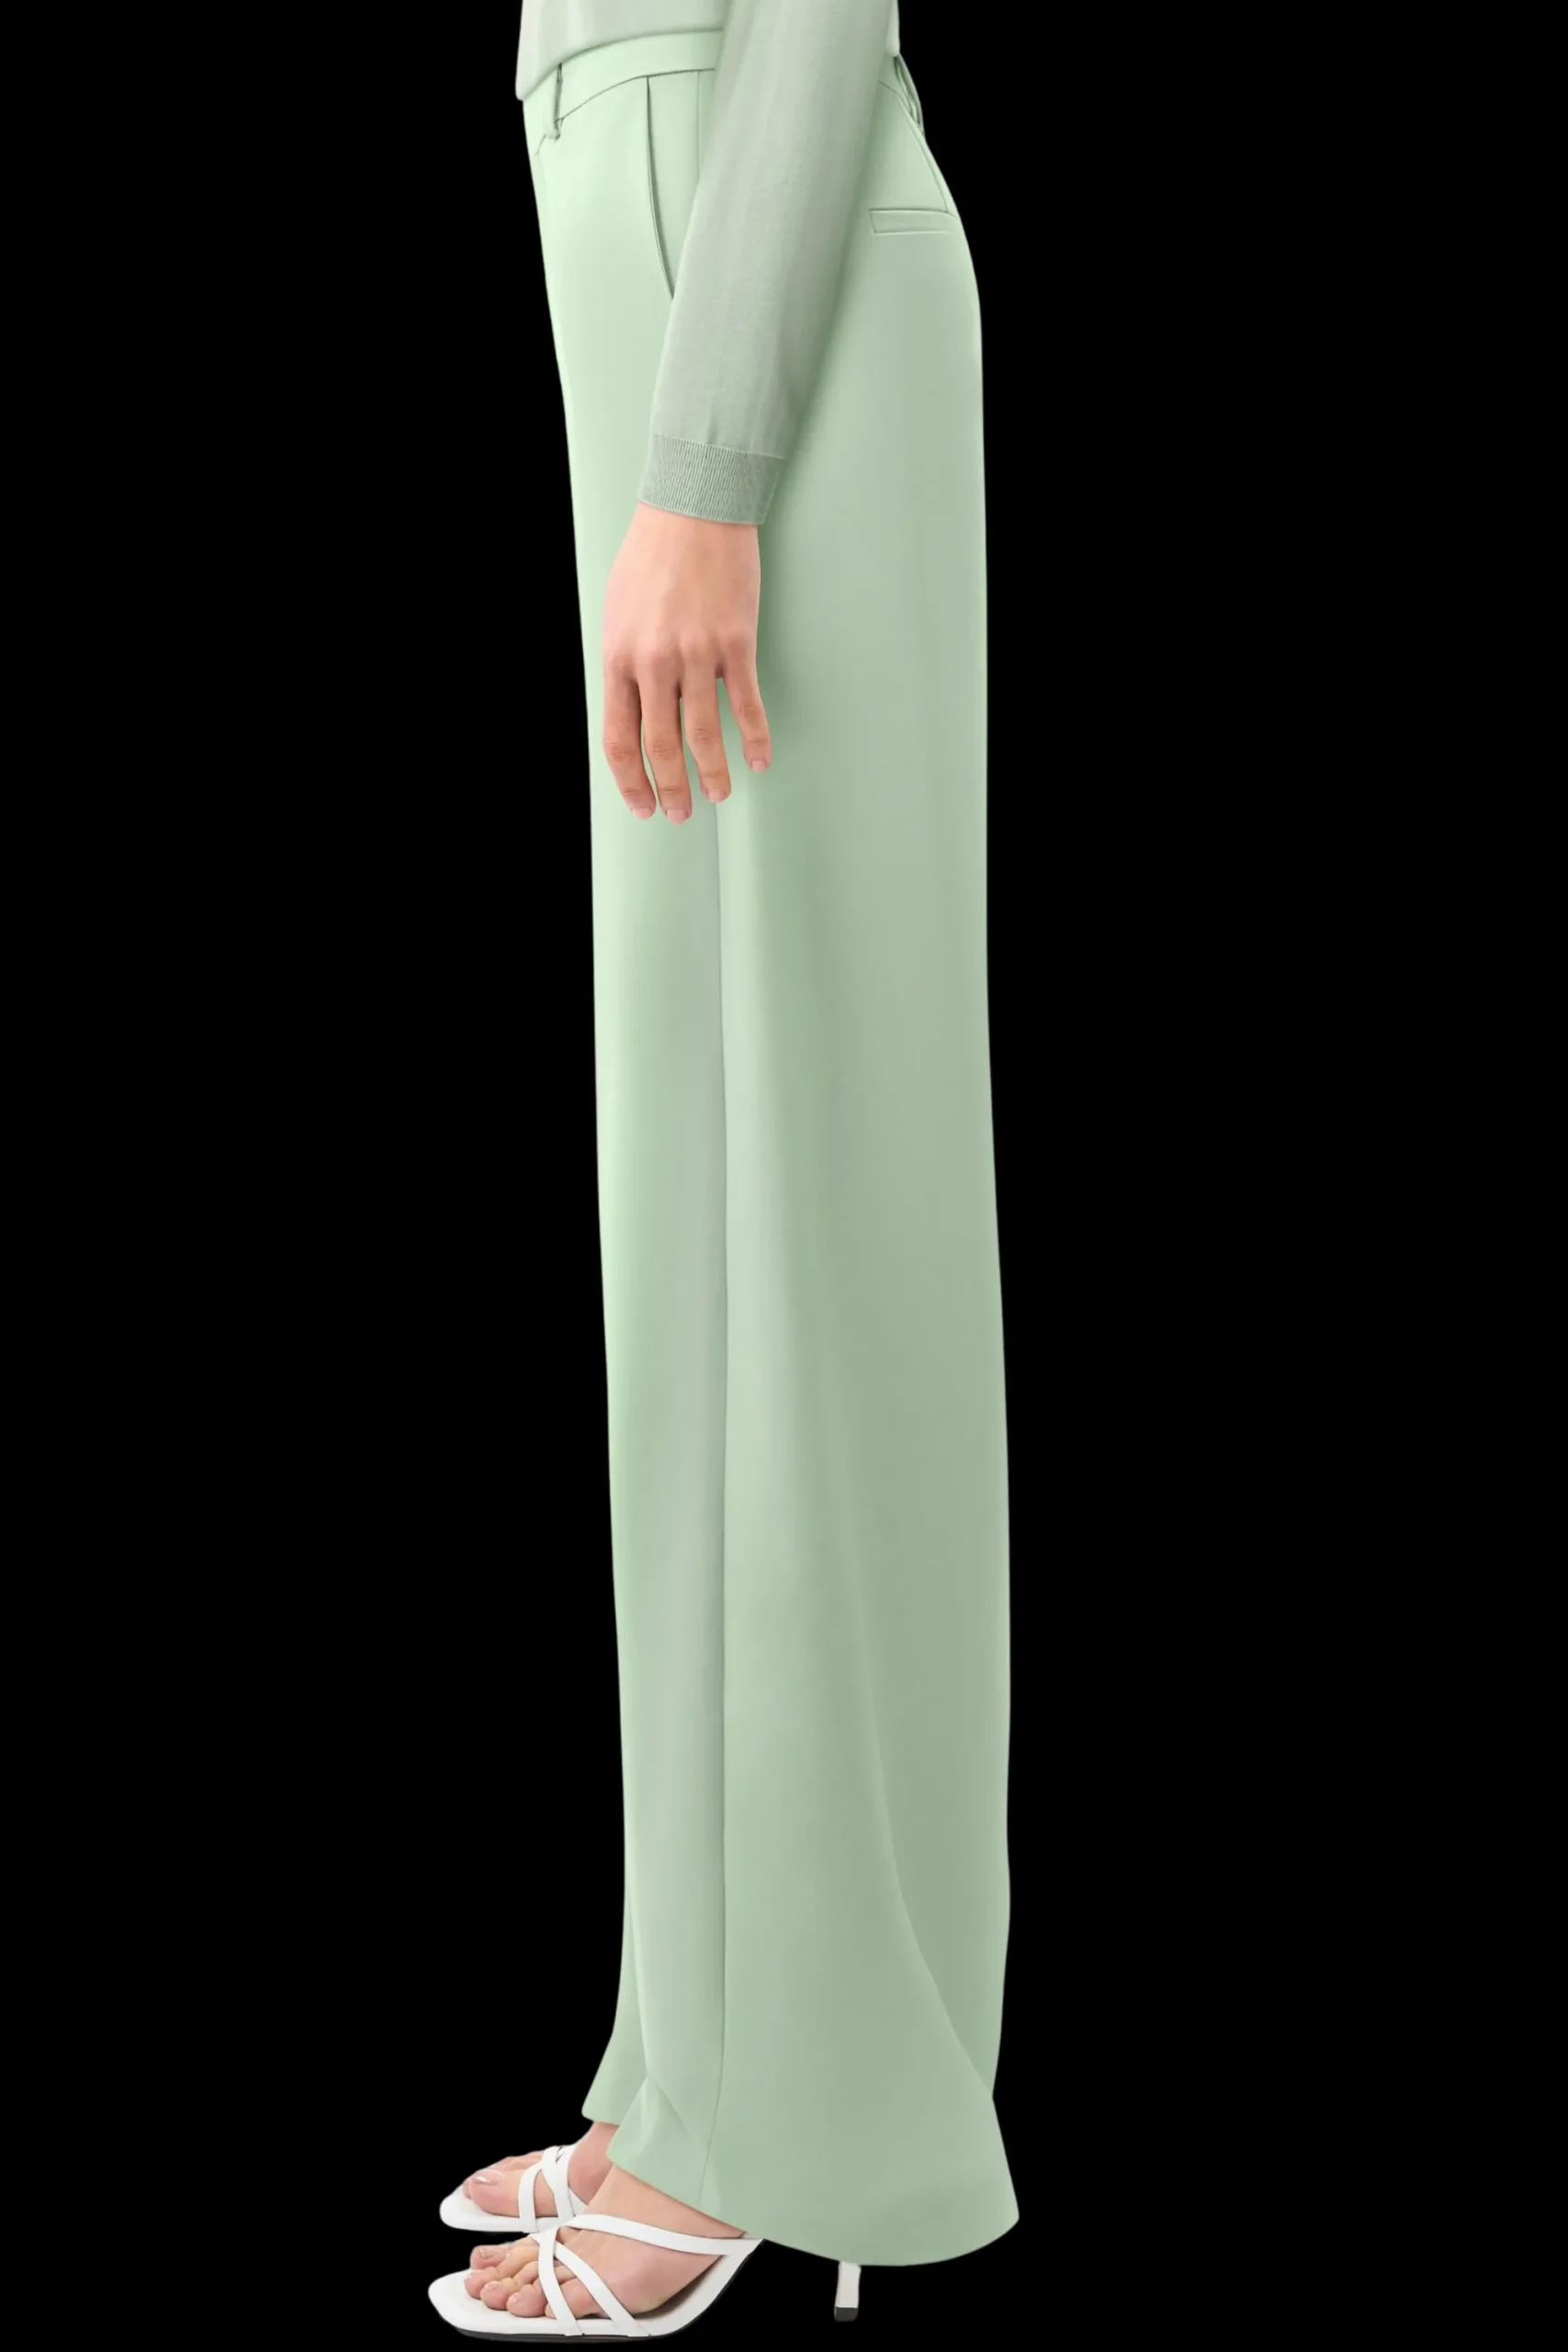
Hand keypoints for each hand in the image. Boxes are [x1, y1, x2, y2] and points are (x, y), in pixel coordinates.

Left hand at [601, 503, 772, 823]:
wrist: (693, 507)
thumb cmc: (653, 555)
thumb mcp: (618, 612)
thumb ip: (625, 664)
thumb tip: (636, 709)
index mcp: (619, 657)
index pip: (618, 739)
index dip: (630, 781)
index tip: (642, 804)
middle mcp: (654, 662)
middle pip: (660, 747)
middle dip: (671, 790)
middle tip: (680, 814)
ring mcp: (696, 654)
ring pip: (704, 736)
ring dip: (713, 775)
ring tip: (720, 794)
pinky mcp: (735, 642)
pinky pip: (747, 706)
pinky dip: (756, 739)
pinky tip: (760, 759)